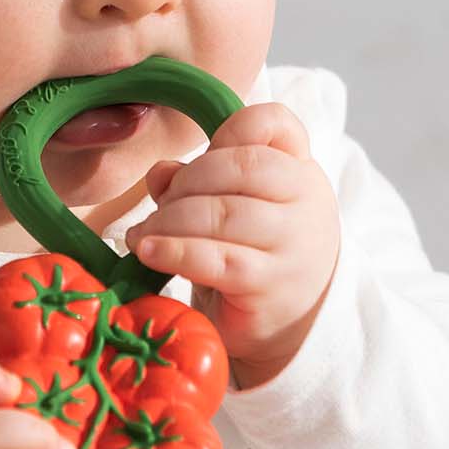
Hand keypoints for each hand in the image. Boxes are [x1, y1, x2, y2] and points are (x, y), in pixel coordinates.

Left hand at [123, 102, 339, 388]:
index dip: (234, 127)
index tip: (206, 147)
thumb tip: (159, 172)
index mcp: (298, 169)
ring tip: (143, 235)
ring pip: (225, 213)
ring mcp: (292, 244)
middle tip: (161, 205)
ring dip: (171, 220)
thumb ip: (198, 179)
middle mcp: (305, 201)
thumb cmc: (254, 252)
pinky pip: (217, 259)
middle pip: (242, 166)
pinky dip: (175, 251)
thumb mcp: (233, 206)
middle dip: (188, 181)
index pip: (278, 124)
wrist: (287, 324)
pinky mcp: (269, 286)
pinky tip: (148, 251)